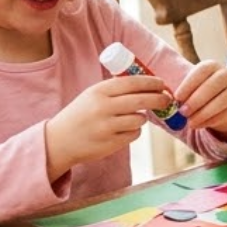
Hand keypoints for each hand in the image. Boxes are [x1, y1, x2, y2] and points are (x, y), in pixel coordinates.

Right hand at [44, 74, 165, 173]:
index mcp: (99, 91)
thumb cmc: (81, 115)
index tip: (162, 83)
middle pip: (142, 100)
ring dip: (142, 118)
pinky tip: (122, 130)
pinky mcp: (110, 143)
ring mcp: (106, 127)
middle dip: (159, 98)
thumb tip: (149, 83)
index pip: (133, 82)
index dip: (151, 82)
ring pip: (140, 119)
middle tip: (167, 99)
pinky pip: (134, 134)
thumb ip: (116, 89)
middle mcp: (102, 107)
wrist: (59, 141)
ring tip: (132, 117)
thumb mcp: (92, 95)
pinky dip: (133, 131)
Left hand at [172, 60, 226, 134]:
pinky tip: (197, 125)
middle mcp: (226, 75)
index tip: (177, 97)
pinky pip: (224, 114)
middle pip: (213, 85)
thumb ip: (178, 90)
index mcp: (212, 66)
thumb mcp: (189, 86)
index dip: (189, 84)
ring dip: (203, 113)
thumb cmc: (197, 92)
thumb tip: (164, 99)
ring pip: (221, 101)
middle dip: (196, 100)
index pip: (202, 71)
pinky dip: (209, 121)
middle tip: (182, 112)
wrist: (218, 104)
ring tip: (189, 121)